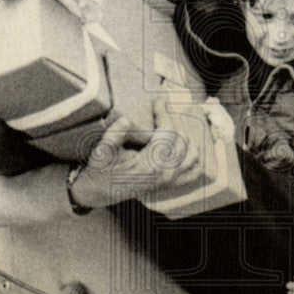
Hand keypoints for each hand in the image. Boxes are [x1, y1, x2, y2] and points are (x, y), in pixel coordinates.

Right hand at [69, 111, 201, 208]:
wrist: (100, 192)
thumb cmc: (100, 169)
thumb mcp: (101, 151)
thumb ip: (114, 135)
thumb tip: (126, 120)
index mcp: (149, 165)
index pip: (168, 133)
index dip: (164, 113)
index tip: (159, 101)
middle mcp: (165, 174)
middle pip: (181, 140)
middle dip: (173, 120)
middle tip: (162, 108)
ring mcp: (170, 181)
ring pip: (192, 154)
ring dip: (184, 136)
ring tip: (171, 124)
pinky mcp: (170, 185)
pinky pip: (193, 172)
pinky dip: (193, 157)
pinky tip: (185, 145)